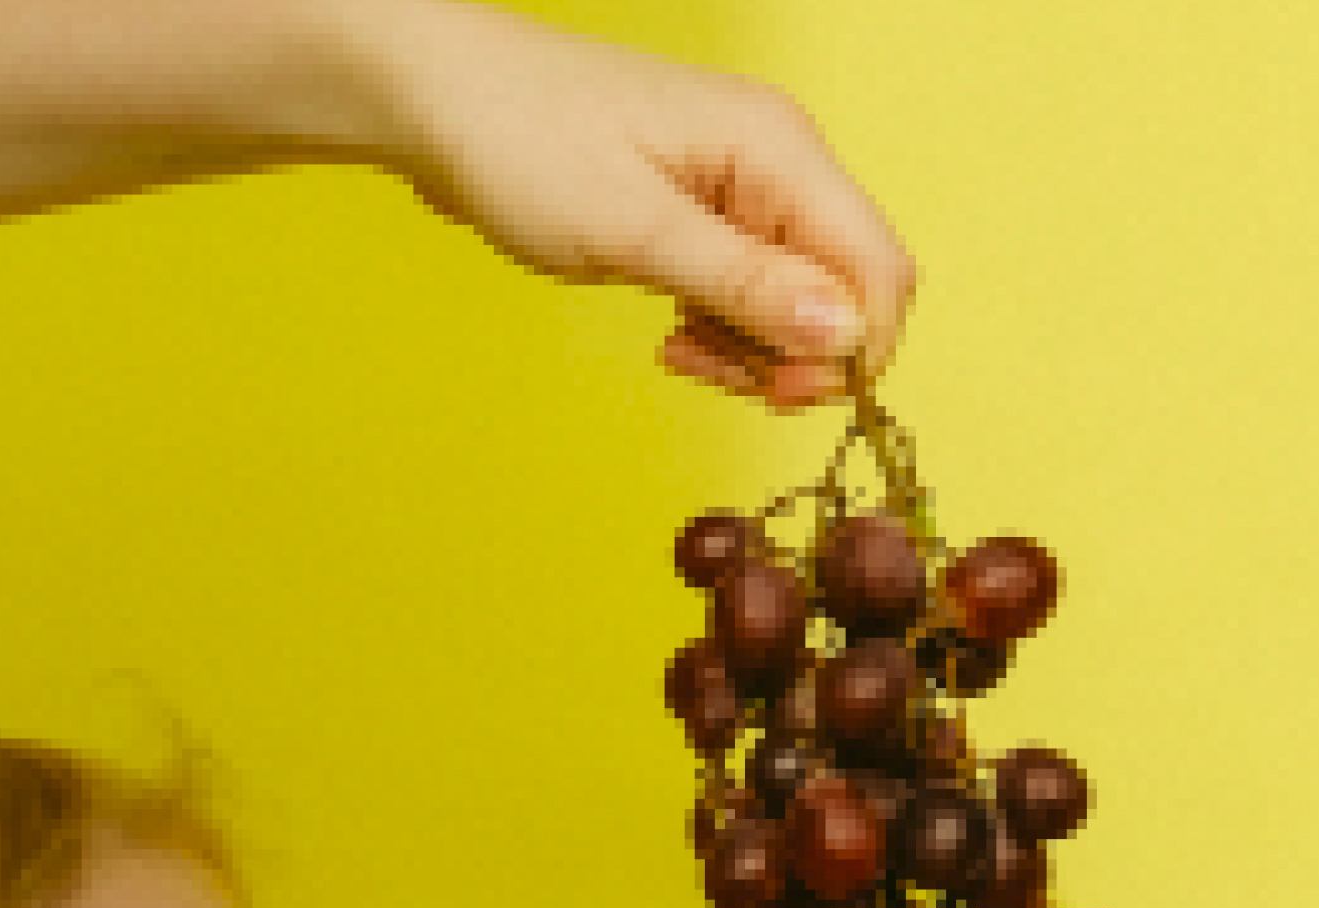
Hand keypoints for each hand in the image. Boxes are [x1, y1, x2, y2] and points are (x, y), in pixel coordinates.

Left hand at [369, 0, 914, 407]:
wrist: (439, 101)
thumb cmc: (524, 144)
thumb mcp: (636, 230)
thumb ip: (746, 285)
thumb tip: (844, 334)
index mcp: (780, 152)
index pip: (878, 270)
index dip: (853, 350)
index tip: (781, 394)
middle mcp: (779, 164)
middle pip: (849, 289)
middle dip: (803, 356)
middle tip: (726, 380)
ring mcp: (744, 188)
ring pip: (801, 301)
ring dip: (756, 351)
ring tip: (680, 353)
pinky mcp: (708, 212)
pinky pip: (753, 291)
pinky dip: (726, 329)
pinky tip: (673, 336)